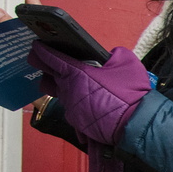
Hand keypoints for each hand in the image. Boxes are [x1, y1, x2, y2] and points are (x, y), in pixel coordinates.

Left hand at [30, 42, 151, 147]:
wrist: (135, 124)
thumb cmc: (130, 93)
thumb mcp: (127, 63)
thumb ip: (114, 54)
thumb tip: (109, 55)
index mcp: (75, 72)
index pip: (49, 58)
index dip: (40, 51)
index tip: (36, 47)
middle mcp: (68, 90)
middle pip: (47, 78)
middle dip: (49, 71)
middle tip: (56, 67)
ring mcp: (70, 108)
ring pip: (60, 95)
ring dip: (66, 89)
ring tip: (81, 88)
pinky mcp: (77, 123)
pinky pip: (73, 111)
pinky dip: (79, 107)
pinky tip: (92, 106)